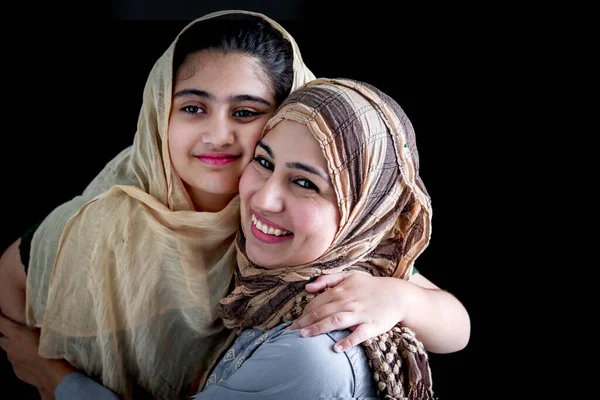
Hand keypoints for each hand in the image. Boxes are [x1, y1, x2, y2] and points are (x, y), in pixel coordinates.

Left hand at [0, 311, 76, 395]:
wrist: (51, 375)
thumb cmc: (50, 350)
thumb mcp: (45, 333)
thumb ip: (37, 327)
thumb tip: (37, 321)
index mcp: (17, 335)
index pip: (1, 323)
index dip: (0, 317)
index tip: (0, 313)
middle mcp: (11, 347)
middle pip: (1, 339)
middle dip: (6, 336)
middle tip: (15, 333)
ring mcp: (12, 361)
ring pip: (9, 352)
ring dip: (14, 348)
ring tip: (27, 347)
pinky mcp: (17, 371)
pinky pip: (16, 362)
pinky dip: (21, 359)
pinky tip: (31, 360)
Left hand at [288, 272, 410, 351]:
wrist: (397, 295)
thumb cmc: (370, 287)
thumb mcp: (349, 276)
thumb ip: (327, 279)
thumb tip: (307, 288)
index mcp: (341, 290)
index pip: (317, 302)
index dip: (303, 313)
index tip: (293, 324)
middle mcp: (348, 301)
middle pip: (322, 312)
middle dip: (304, 322)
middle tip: (290, 332)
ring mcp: (360, 314)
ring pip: (335, 320)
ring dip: (319, 328)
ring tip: (305, 336)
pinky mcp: (372, 325)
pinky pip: (358, 334)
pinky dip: (348, 341)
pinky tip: (337, 348)